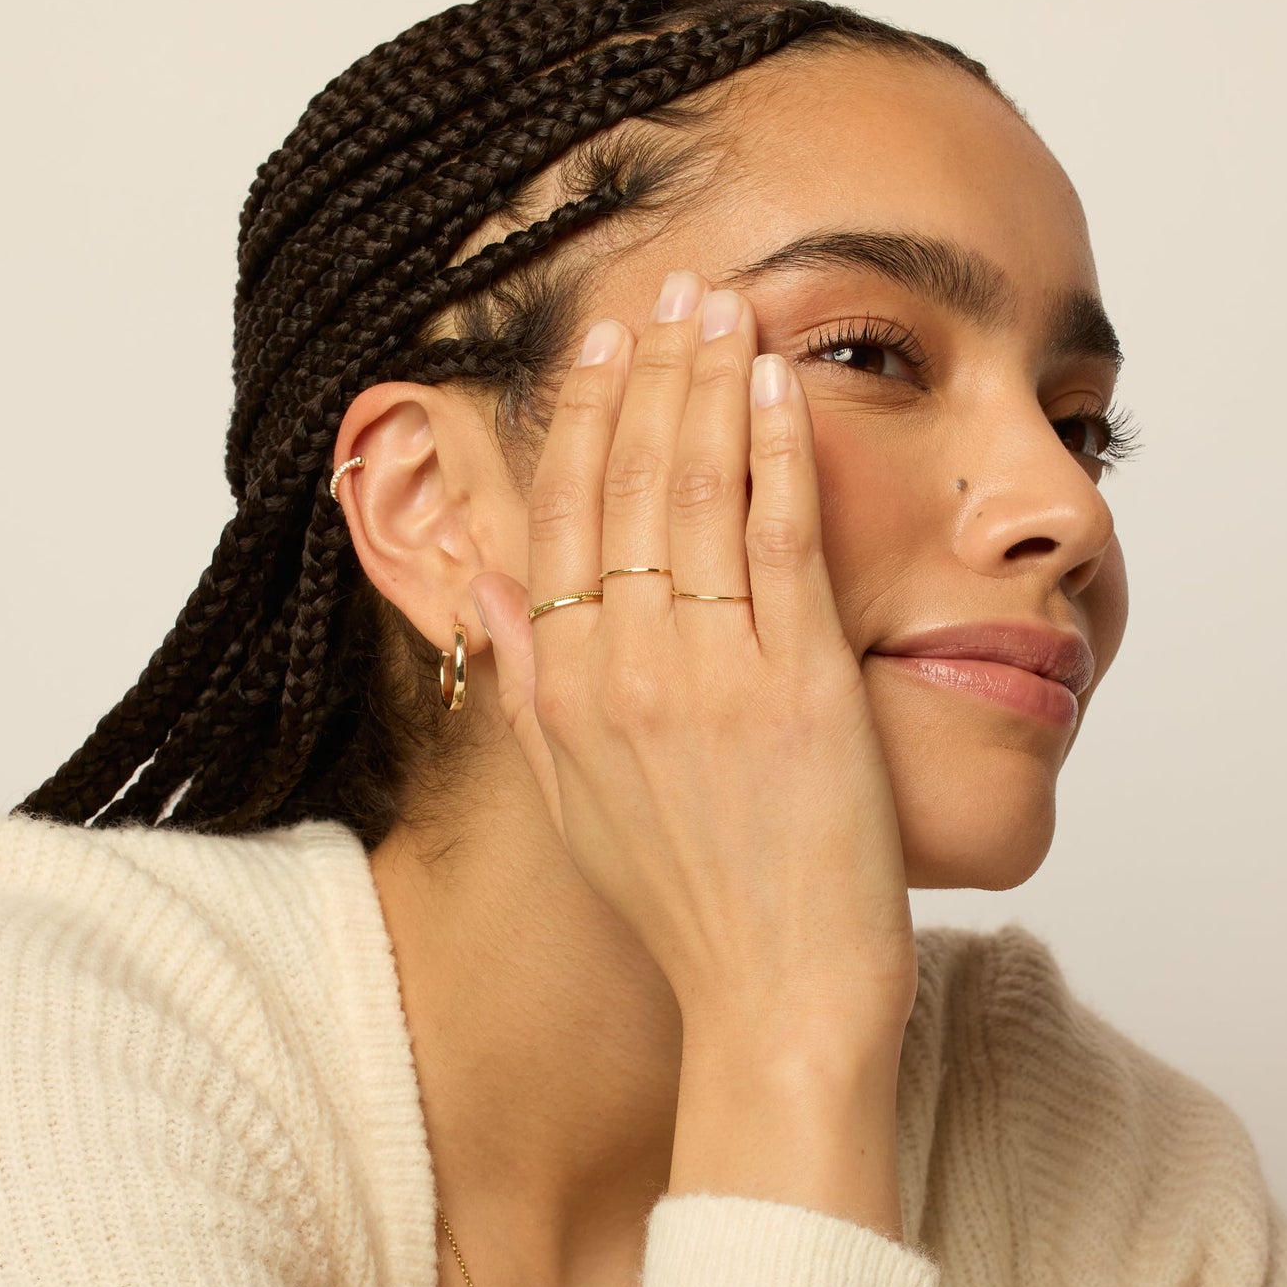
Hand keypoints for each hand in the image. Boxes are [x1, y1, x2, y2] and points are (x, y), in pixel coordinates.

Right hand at [471, 269, 917, 1039]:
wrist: (776, 998)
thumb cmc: (686, 910)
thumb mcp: (574, 806)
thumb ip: (529, 693)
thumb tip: (486, 591)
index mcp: (565, 695)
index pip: (560, 519)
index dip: (583, 420)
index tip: (603, 348)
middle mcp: (623, 671)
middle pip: (624, 485)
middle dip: (647, 372)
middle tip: (669, 289)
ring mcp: (710, 675)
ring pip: (697, 492)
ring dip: (710, 383)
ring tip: (725, 305)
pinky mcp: (800, 685)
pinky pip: (781, 539)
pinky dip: (779, 450)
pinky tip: (781, 382)